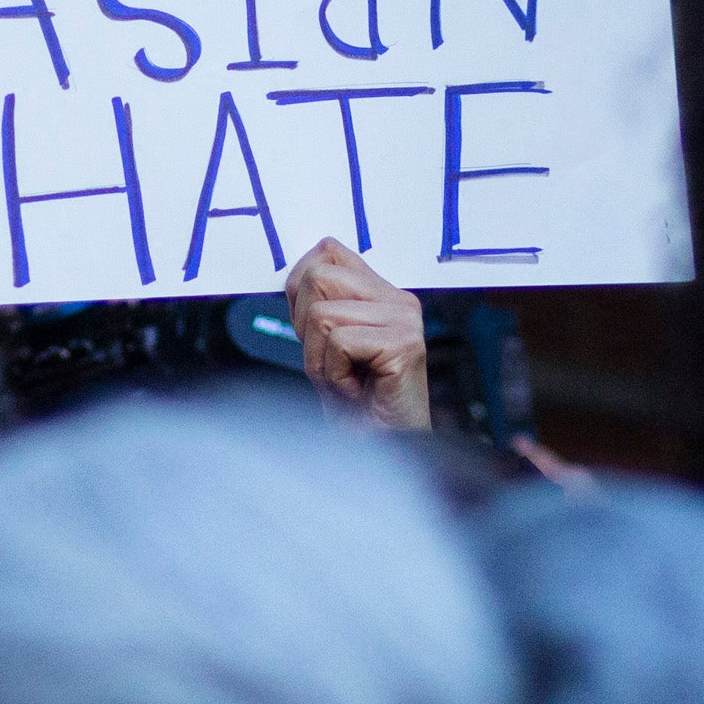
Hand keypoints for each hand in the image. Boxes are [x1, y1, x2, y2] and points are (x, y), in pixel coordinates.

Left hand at [285, 238, 428, 432]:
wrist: (381, 452)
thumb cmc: (355, 407)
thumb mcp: (326, 347)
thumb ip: (319, 306)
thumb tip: (299, 274)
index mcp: (381, 294)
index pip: (328, 251)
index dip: (300, 288)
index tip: (310, 332)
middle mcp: (398, 300)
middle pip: (319, 276)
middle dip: (305, 328)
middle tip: (330, 364)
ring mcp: (404, 319)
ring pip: (322, 314)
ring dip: (319, 360)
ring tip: (346, 382)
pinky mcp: (404, 343)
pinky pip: (338, 342)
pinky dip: (335, 375)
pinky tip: (356, 391)